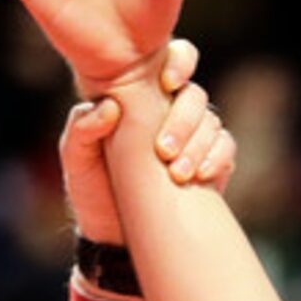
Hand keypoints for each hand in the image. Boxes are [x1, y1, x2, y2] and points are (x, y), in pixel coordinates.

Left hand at [61, 37, 234, 246]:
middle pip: (194, 95)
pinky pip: (226, 149)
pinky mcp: (210, 165)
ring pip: (211, 122)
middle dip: (184, 119)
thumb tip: (109, 106)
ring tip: (178, 173)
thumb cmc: (92, 192)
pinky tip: (200, 176)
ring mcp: (192, 138)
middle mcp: (169, 112)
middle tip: (164, 151)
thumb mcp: (74, 160)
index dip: (178, 61)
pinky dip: (218, 158)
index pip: (169, 60)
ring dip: (199, 144)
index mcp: (139, 98)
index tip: (168, 82)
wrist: (115, 240)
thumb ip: (81, 129)